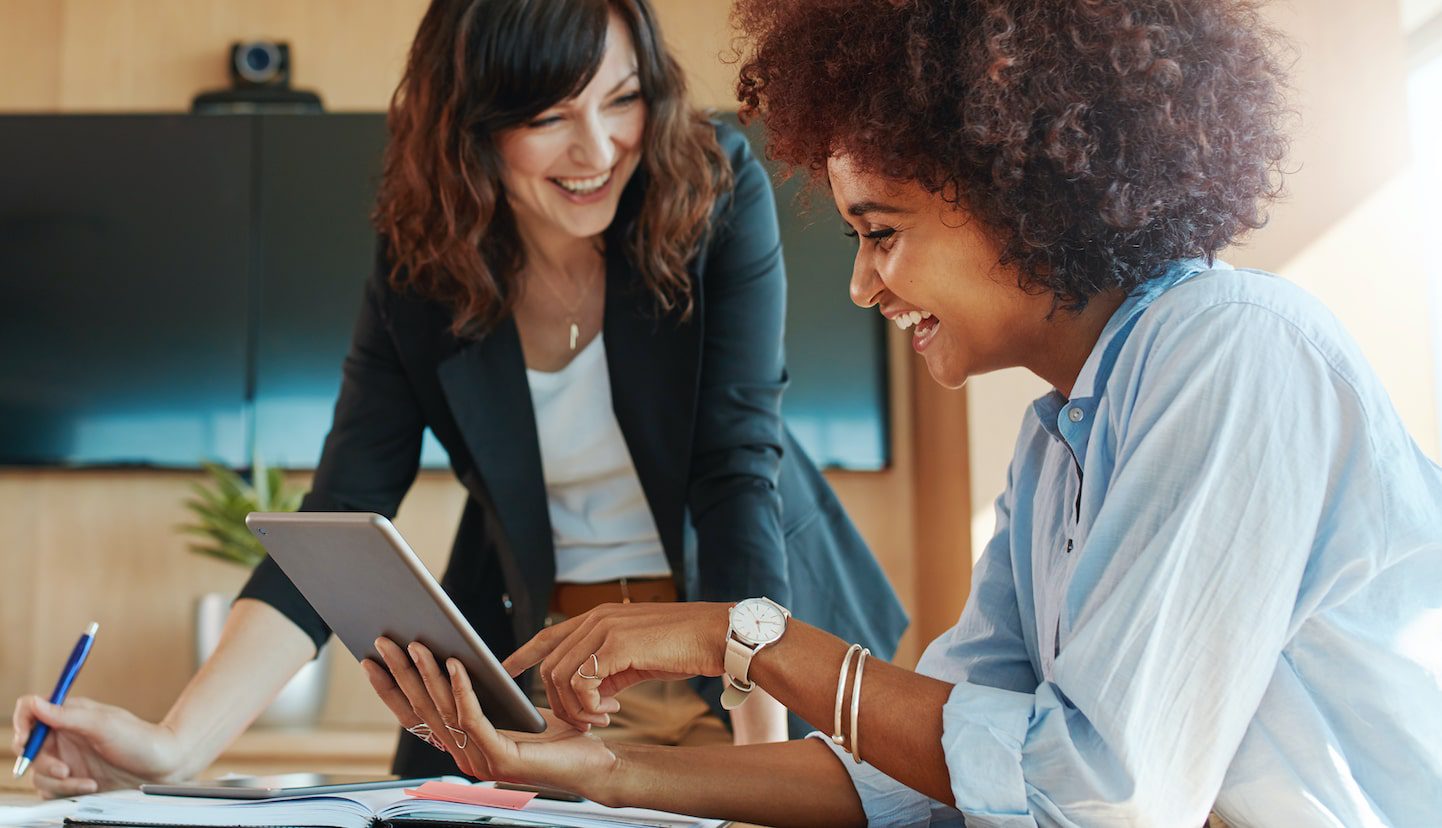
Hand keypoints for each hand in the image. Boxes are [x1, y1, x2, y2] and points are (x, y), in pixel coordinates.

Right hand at [11, 695, 186, 798]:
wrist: (163, 767)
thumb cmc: (141, 740)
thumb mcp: (104, 724)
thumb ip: (67, 715)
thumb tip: (36, 703)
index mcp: (69, 714)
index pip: (30, 711)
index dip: (23, 723)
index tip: (26, 740)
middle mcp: (64, 735)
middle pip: (28, 747)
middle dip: (41, 762)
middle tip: (63, 770)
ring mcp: (67, 758)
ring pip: (39, 773)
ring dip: (59, 781)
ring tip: (87, 782)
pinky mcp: (73, 779)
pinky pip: (52, 789)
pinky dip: (67, 791)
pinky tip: (90, 786)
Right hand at [362, 639, 618, 798]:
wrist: (595, 761)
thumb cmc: (557, 734)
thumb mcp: (510, 708)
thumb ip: (482, 694)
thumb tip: (451, 656)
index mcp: (462, 745)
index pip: (415, 716)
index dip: (390, 689)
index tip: (370, 660)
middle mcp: (464, 756)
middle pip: (422, 710)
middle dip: (400, 673)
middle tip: (384, 641)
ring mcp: (480, 761)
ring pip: (443, 711)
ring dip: (426, 674)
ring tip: (416, 644)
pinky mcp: (501, 758)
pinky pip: (473, 717)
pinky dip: (461, 688)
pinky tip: (455, 663)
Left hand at [501, 602, 730, 732]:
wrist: (716, 635)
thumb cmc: (683, 646)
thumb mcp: (637, 657)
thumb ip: (608, 668)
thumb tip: (590, 693)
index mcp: (600, 617)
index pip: (549, 635)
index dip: (524, 654)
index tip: (506, 669)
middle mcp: (596, 618)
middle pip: (551, 666)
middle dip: (561, 703)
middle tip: (589, 720)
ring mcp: (605, 629)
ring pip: (561, 677)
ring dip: (576, 708)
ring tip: (602, 718)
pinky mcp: (617, 644)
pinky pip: (582, 683)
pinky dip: (589, 705)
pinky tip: (611, 710)